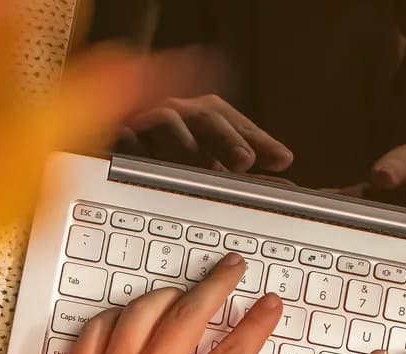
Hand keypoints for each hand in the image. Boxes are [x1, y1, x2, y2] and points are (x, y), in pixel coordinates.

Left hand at [0, 257, 288, 353]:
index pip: (231, 353)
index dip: (257, 323)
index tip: (270, 305)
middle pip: (188, 314)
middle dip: (218, 284)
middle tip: (233, 269)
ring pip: (142, 311)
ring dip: (169, 295)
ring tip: (185, 294)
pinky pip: (97, 328)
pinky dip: (118, 315)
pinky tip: (129, 319)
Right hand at [116, 95, 294, 174]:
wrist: (116, 148)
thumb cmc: (167, 160)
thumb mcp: (209, 169)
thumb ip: (245, 178)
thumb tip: (290, 189)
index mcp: (204, 116)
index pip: (237, 123)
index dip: (260, 139)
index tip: (282, 161)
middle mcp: (179, 112)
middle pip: (207, 117)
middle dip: (228, 139)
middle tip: (246, 162)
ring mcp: (147, 119)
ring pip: (168, 120)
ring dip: (188, 143)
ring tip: (206, 167)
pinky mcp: (117, 134)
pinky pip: (127, 135)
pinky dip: (137, 143)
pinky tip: (148, 157)